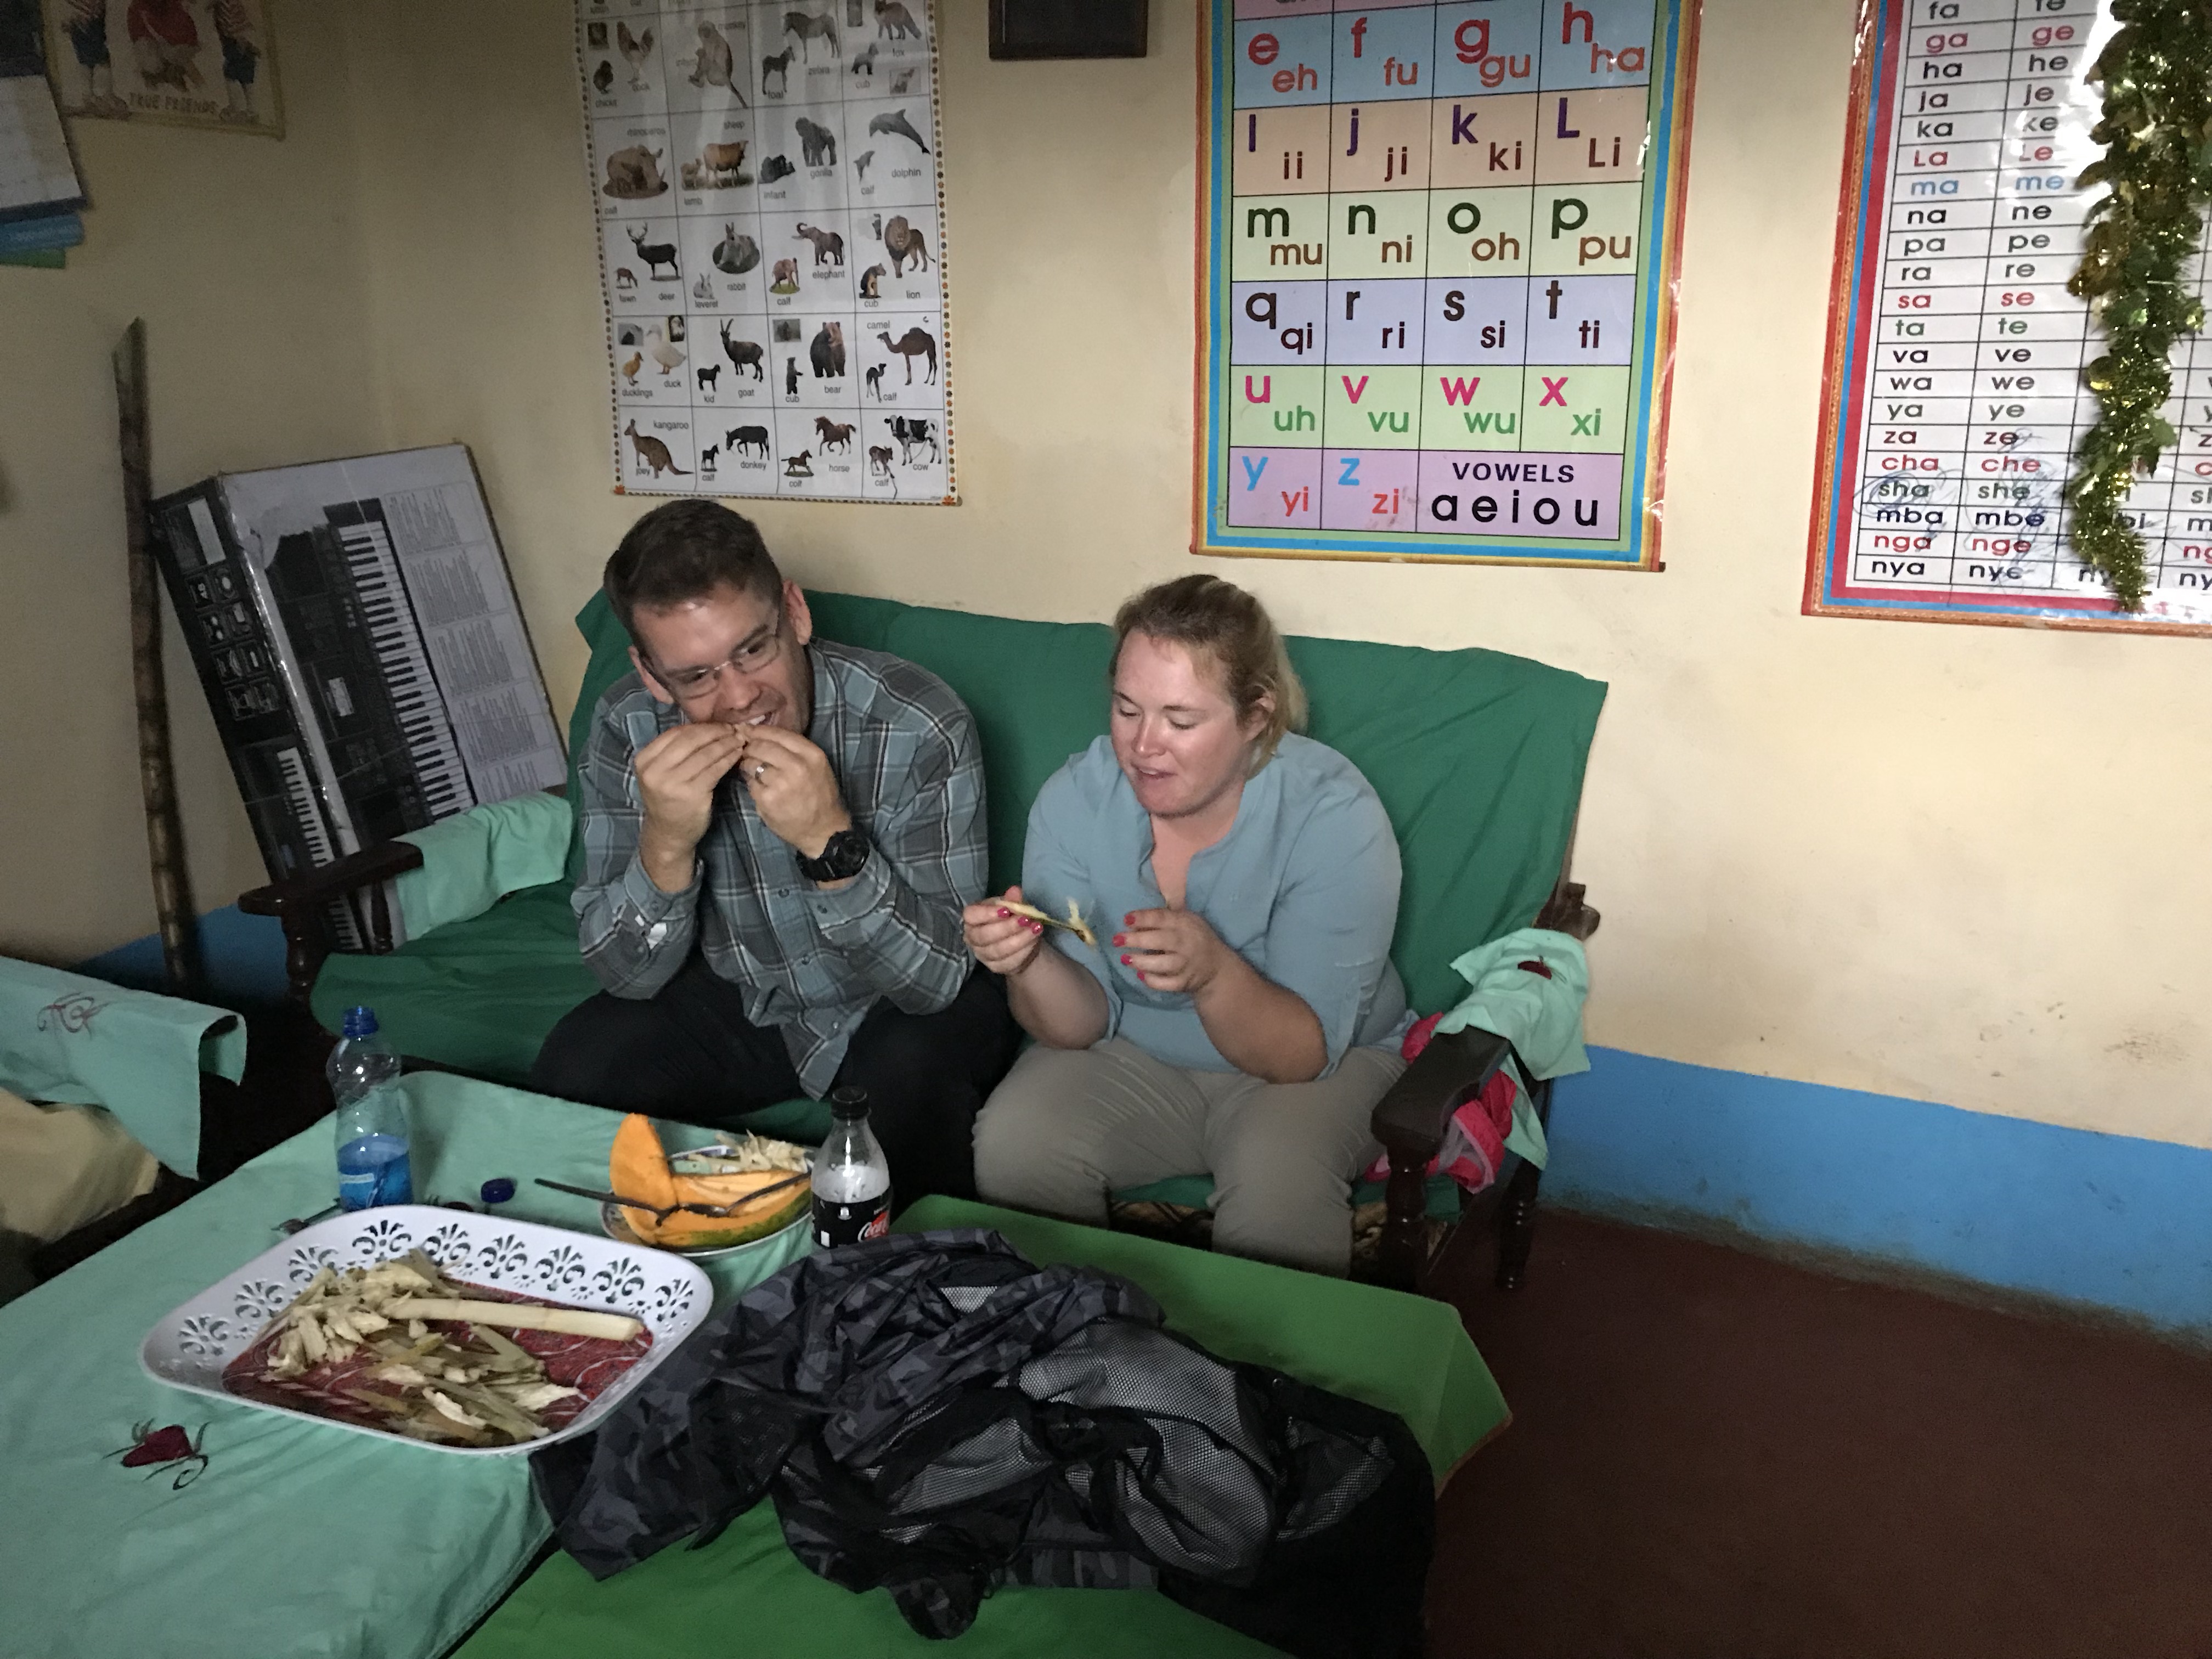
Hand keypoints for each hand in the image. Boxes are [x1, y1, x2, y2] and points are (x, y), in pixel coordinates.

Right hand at [635, 722, 746, 888]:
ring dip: (726, 744)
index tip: (719, 724)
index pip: (676, 733)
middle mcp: (655, 770)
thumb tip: (709, 726)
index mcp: (644, 759)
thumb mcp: (662, 772)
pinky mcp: (691, 794)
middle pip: (691, 740)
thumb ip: (676, 751)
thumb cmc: (669, 798)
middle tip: (734, 729)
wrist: (668, 833)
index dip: (701, 726)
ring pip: (705, 754)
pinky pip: (715, 769)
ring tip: (739, 739)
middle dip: (716, 732)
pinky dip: (728, 759)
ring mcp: (672, 783)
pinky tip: (737, 754)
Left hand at [732, 723, 850, 858]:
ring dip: (747, 765)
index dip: (758, 730)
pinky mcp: (768, 799)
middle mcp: (797, 766)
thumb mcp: (816, 766)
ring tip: (752, 770)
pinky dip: (750, 783)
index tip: (747, 730)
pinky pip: (750, 782)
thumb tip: (760, 735)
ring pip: (751, 762)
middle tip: (746, 751)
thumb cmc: (820, 796)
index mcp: (812, 754)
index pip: (777, 733)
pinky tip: (758, 787)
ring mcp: (781, 783)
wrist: (823, 830)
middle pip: (761, 745)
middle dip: (749, 747)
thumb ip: (794, 750)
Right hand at [964, 885, 1046, 977]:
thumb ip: (1012, 900)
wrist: (1021, 941)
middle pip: (983, 935)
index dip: (987, 913)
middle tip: (1026, 920)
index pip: (970, 915)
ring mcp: (982, 955)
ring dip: (1019, 939)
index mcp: (972, 919)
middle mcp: (973, 937)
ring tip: (1035, 929)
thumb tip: (1015, 890)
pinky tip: (1034, 941)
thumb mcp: (1013, 907)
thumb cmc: (1011, 919)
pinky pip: (1008, 962)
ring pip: (997, 950)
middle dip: (1007, 927)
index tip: (1007, 910)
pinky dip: (1023, 951)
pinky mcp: (995, 967)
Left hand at [1115, 908, 1230, 995]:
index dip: (1144, 918)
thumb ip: (1163, 919)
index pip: (1163, 918)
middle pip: (1161, 941)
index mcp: (1186, 924)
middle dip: (1137, 940)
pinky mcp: (1184, 983)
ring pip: (1163, 965)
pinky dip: (1152, 980)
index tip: (1126, 919)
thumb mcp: (1185, 921)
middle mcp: (1187, 944)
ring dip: (1142, 962)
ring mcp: (1186, 965)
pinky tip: (1140, 974)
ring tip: (1125, 959)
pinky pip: (1166, 984)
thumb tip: (1132, 921)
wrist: (1217, 968)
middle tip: (1117, 940)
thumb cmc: (1194, 938)